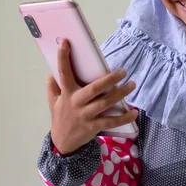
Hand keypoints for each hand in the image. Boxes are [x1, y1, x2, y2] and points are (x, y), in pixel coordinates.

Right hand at [47, 40, 137, 154]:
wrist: (63, 143)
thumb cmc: (61, 117)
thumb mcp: (54, 102)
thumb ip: (53, 88)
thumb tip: (51, 73)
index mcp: (66, 94)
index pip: (63, 73)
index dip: (63, 58)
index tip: (65, 42)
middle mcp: (76, 103)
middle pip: (94, 89)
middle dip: (109, 79)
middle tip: (123, 71)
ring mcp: (86, 116)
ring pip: (105, 103)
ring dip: (120, 94)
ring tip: (132, 84)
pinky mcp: (94, 127)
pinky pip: (111, 121)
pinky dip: (123, 118)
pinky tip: (134, 112)